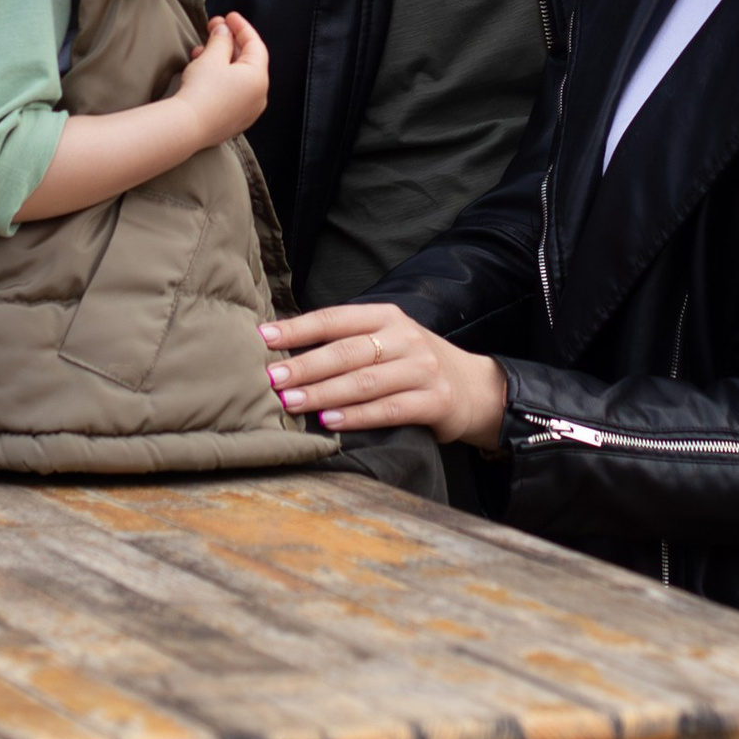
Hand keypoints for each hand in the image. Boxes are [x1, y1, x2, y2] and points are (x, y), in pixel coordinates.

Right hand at [176, 12, 268, 149]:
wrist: (186, 127)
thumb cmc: (201, 91)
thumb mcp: (211, 57)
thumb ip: (221, 40)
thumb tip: (224, 31)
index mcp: (259, 77)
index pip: (255, 44)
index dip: (241, 27)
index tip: (229, 16)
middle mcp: (259, 95)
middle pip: (247, 60)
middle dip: (228, 43)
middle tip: (213, 29)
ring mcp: (248, 111)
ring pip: (238, 77)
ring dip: (221, 60)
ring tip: (200, 51)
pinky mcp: (234, 121)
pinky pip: (232, 92)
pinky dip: (221, 79)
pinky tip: (203, 71)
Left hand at [261, 301, 508, 450]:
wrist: (475, 387)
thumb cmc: (413, 364)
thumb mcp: (387, 341)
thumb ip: (347, 343)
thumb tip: (285, 352)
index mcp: (387, 317)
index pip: (335, 318)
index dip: (298, 328)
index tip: (263, 337)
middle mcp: (405, 338)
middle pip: (347, 351)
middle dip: (305, 366)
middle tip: (272, 379)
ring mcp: (422, 369)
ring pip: (365, 381)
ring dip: (324, 393)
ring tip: (292, 403)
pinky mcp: (435, 401)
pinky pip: (390, 409)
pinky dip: (358, 416)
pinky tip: (331, 422)